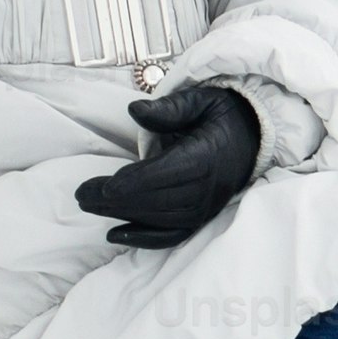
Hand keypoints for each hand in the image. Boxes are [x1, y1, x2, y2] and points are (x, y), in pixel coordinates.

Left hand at [74, 82, 262, 249]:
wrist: (255, 137)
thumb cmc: (221, 115)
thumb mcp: (200, 100)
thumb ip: (169, 108)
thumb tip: (136, 110)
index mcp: (208, 155)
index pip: (169, 173)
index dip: (136, 182)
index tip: (106, 187)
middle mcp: (209, 187)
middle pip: (158, 199)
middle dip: (116, 200)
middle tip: (81, 194)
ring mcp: (206, 206)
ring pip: (159, 217)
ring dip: (122, 214)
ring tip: (88, 204)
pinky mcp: (202, 217)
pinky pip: (172, 234)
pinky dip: (144, 238)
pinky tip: (115, 234)